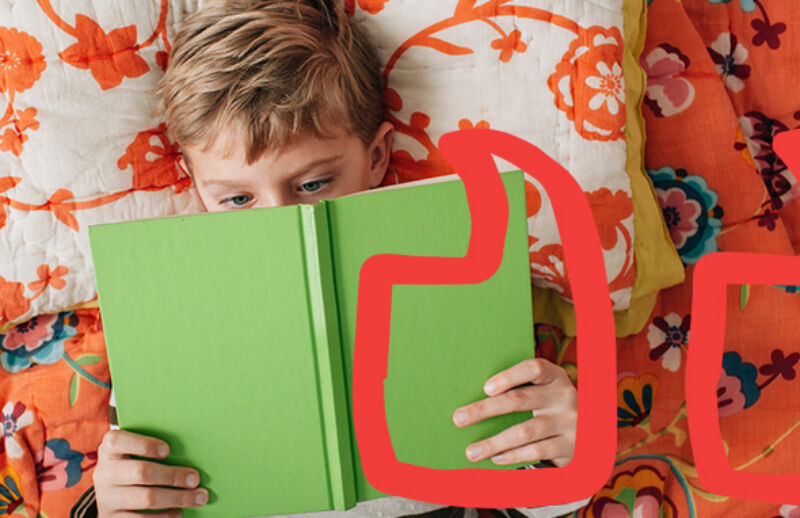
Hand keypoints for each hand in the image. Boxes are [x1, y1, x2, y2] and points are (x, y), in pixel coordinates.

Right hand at [94, 430, 208, 516]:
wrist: (110, 494)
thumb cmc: (132, 463)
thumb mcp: (133, 452)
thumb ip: (151, 448)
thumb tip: (192, 450)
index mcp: (109, 450)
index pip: (118, 441)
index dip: (144, 445)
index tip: (167, 450)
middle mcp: (105, 473)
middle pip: (141, 472)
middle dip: (173, 476)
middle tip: (196, 479)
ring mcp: (108, 498)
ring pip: (146, 498)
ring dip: (177, 498)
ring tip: (198, 497)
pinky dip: (164, 517)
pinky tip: (178, 513)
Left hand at [452, 358, 576, 466]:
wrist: (588, 433)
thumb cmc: (551, 406)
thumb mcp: (545, 391)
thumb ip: (520, 388)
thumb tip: (473, 396)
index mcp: (555, 377)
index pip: (534, 368)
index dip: (509, 376)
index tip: (485, 388)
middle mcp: (563, 397)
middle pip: (520, 400)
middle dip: (485, 410)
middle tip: (459, 418)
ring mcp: (568, 422)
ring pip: (524, 431)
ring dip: (493, 443)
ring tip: (471, 451)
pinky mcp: (568, 447)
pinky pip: (535, 452)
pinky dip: (512, 456)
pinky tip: (495, 458)